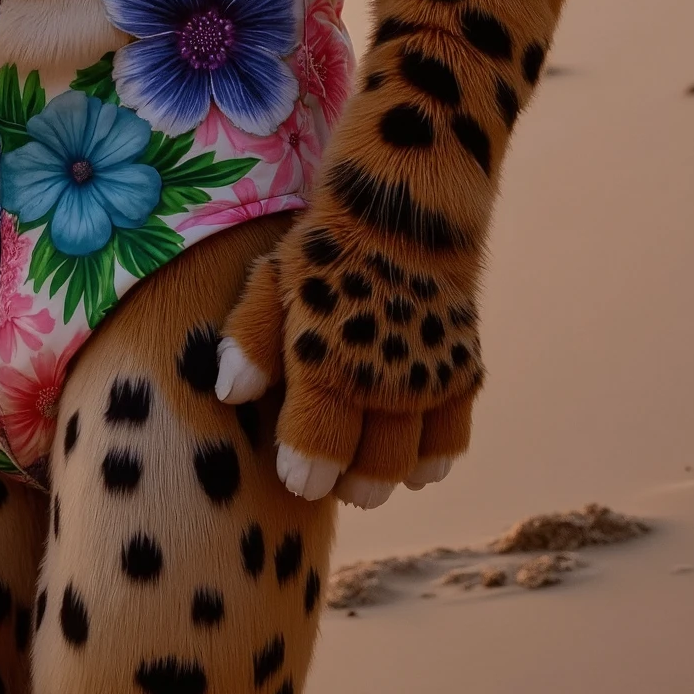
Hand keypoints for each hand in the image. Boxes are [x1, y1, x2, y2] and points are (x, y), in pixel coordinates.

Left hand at [215, 225, 481, 506]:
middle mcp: (383, 382)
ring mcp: (428, 379)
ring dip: (391, 475)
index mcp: (328, 363)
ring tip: (372, 475)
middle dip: (351, 485)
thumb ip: (251, 338)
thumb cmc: (327, 249)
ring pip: (413, 461)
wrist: (404, 207)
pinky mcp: (463, 369)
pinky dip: (437, 457)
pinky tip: (420, 464)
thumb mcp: (275, 281)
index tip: (298, 482)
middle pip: (371, 468)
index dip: (306, 472)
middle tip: (337, 486)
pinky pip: (454, 435)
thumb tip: (230, 391)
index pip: (317, 446)